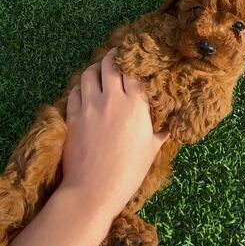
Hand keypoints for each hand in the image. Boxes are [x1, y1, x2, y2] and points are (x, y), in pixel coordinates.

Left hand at [61, 49, 167, 215]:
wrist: (93, 189)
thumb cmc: (128, 172)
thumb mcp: (151, 150)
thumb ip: (160, 133)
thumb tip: (170, 127)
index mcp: (136, 105)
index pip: (134, 71)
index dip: (135, 62)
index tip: (136, 58)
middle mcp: (113, 99)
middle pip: (110, 64)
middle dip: (113, 56)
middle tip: (116, 57)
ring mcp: (90, 105)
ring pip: (89, 73)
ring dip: (95, 69)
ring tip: (99, 72)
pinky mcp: (73, 115)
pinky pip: (75, 91)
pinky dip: (81, 88)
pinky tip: (85, 92)